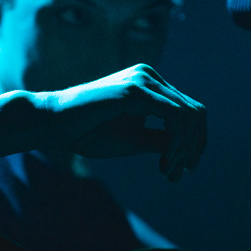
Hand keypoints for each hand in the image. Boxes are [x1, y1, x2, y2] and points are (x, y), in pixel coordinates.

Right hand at [36, 64, 206, 181]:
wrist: (53, 124)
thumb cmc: (87, 132)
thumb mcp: (134, 139)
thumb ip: (161, 141)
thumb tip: (187, 152)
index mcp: (150, 85)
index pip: (191, 111)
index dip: (195, 143)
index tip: (182, 171)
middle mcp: (150, 76)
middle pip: (196, 113)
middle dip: (194, 148)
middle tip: (177, 174)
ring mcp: (143, 80)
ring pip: (189, 116)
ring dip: (185, 149)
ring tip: (168, 170)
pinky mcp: (135, 90)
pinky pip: (174, 117)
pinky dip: (177, 143)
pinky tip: (164, 161)